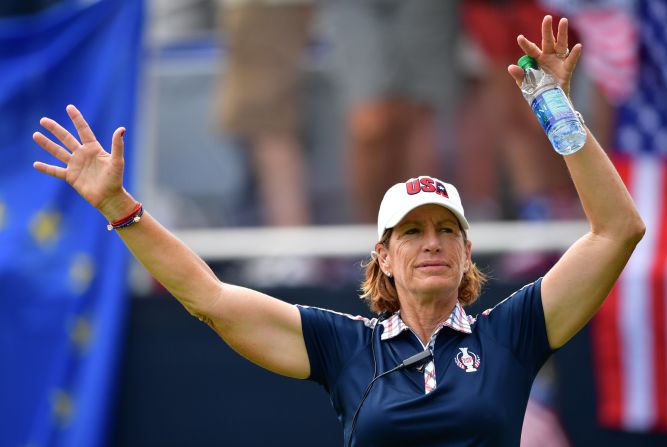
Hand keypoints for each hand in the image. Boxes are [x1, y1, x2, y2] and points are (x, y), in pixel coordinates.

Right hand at [33, 105, 132, 219]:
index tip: (69, 107)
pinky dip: (46, 168)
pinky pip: (56, 171)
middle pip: (66, 138)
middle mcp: (82, 154)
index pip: (83, 130)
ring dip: (47, 144)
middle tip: (43, 120)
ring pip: (58, 152)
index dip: (77, 119)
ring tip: (35, 135)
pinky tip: (36, 164)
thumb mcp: (117, 161)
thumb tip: (121, 128)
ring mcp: (75, 165)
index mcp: (93, 148)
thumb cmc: (115, 179)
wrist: (109, 197)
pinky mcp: (71, 177)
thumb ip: (117, 145)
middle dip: (55, 129)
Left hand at [507, 15, 581, 96]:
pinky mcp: (566, 70)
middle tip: (547, 18)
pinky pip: (571, 61)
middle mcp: (548, 57)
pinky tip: (578, 46)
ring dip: (562, 34)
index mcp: (537, 60)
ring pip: (561, 45)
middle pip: (547, 41)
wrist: (549, 102)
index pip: (531, 50)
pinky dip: (574, 54)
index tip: (519, 38)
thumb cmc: (537, 90)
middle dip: (547, 30)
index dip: (526, 44)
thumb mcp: (525, 84)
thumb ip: (519, 75)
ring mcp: (558, 62)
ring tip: (563, 21)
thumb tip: (510, 67)